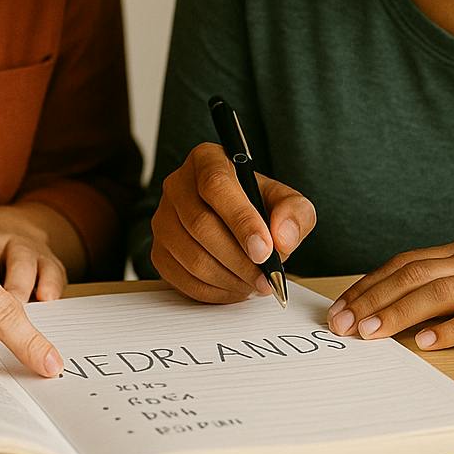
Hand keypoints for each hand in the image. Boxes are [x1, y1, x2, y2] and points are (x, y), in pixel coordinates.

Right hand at [150, 143, 316, 303]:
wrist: (234, 220)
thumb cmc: (257, 205)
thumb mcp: (286, 200)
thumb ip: (294, 212)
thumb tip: (281, 239)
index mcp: (207, 160)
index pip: (216, 186)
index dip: (241, 221)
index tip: (265, 250)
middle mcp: (177, 185)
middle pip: (201, 225)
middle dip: (240, 260)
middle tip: (266, 277)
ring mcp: (163, 219)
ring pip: (191, 257)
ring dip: (229, 279)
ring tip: (254, 283)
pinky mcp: (159, 251)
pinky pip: (182, 279)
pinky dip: (214, 292)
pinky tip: (235, 288)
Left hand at [327, 237, 453, 348]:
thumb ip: (451, 285)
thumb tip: (403, 308)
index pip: (404, 263)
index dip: (369, 284)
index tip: (341, 307)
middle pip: (411, 275)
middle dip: (372, 299)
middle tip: (342, 324)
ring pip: (437, 292)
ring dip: (398, 313)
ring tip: (371, 334)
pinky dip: (449, 330)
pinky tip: (426, 344)